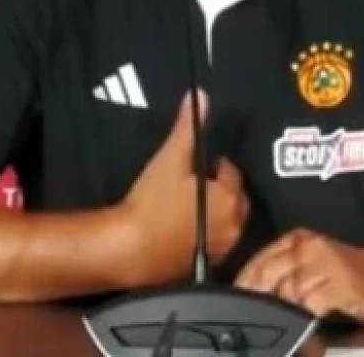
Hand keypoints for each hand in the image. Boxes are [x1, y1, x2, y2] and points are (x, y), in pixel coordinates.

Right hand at [120, 90, 249, 285]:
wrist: (128, 250)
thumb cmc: (152, 202)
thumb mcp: (170, 158)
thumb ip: (188, 128)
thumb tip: (201, 96)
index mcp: (230, 200)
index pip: (233, 175)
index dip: (218, 166)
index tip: (204, 163)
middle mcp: (233, 227)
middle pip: (235, 201)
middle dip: (223, 190)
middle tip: (199, 181)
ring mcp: (221, 251)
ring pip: (226, 224)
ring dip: (216, 212)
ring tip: (192, 202)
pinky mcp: (205, 268)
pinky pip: (213, 244)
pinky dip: (206, 233)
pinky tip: (184, 227)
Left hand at [234, 228, 363, 325]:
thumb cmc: (356, 277)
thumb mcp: (315, 268)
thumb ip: (286, 277)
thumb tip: (253, 297)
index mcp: (297, 239)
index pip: (257, 262)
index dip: (243, 285)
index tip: (235, 305)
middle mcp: (306, 247)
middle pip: (265, 276)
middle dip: (256, 300)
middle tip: (254, 318)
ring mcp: (322, 264)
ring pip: (284, 293)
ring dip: (281, 313)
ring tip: (283, 326)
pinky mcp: (337, 284)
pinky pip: (307, 306)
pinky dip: (302, 319)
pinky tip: (306, 326)